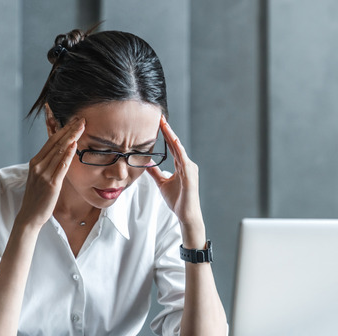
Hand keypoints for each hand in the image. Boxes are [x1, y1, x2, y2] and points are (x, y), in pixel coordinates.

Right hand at [17, 117, 85, 228]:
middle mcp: (38, 165)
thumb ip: (49, 165)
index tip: (74, 121)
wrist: (30, 216)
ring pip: (59, 151)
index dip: (63, 129)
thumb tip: (61, 154)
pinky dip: (68, 155)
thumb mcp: (41, 177)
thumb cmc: (38, 197)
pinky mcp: (51, 184)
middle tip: (81, 118)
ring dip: (71, 137)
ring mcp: (43, 174)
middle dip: (69, 129)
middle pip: (56, 143)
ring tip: (82, 126)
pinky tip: (74, 145)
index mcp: (35, 162)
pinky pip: (61, 166)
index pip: (51, 141)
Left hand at [146, 116, 205, 244]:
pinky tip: (174, 141)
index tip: (158, 123)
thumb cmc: (178, 200)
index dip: (165, 135)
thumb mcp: (162, 183)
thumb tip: (146, 163)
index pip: (172, 147)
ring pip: (179, 149)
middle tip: (160, 117)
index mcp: (181, 165)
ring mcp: (190, 169)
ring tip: (164, 125)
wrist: (186, 215)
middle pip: (175, 144)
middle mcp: (187, 164)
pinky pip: (183, 160)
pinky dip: (178, 150)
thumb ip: (155, 172)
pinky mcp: (190, 175)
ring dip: (172, 136)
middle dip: (167, 131)